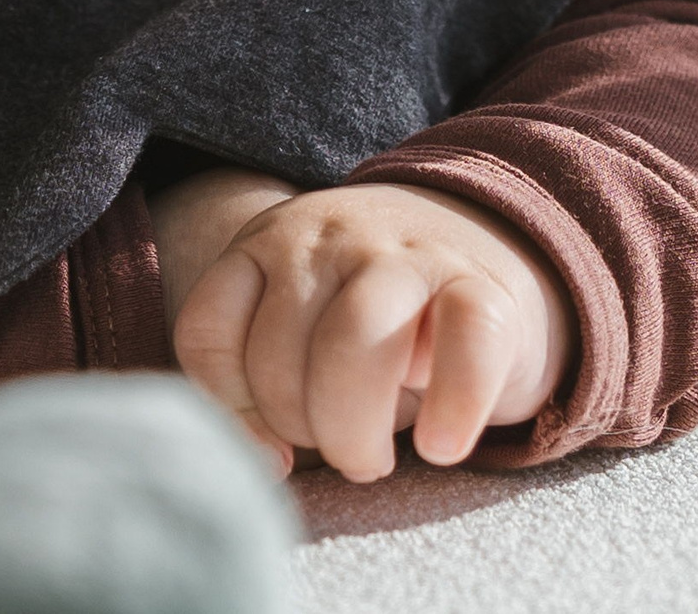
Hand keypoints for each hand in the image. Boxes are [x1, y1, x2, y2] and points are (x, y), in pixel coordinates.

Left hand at [159, 176, 570, 482]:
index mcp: (270, 244)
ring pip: (354, 341)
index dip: (229, 409)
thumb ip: (261, 380)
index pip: (209, 328)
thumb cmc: (378, 319)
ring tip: (371, 460)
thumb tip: (264, 460)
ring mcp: (408, 255)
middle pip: (280, 351)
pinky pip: (463, 348)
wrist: (487, 242)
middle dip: (301, 428)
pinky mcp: (484, 288)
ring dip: (353, 429)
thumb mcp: (303, 326)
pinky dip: (450, 409)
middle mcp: (330, 237)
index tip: (271, 449)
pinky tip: (440, 444)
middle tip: (336, 448)